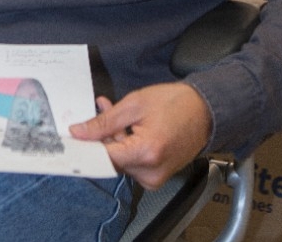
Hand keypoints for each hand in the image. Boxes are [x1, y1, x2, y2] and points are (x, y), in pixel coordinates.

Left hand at [70, 82, 211, 189]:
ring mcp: (156, 178)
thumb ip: (105, 121)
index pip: (103, 158)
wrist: (205, 111)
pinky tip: (130, 127)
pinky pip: (133, 164)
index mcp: (146, 153)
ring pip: (121, 161)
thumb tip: (79, 133)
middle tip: (104, 108)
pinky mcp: (157, 177)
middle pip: (112, 160)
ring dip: (116, 138)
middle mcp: (151, 172)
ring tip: (120, 114)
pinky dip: (128, 146)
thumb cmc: (175, 103)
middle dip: (105, 134)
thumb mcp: (135, 104)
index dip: (88, 145)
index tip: (76, 134)